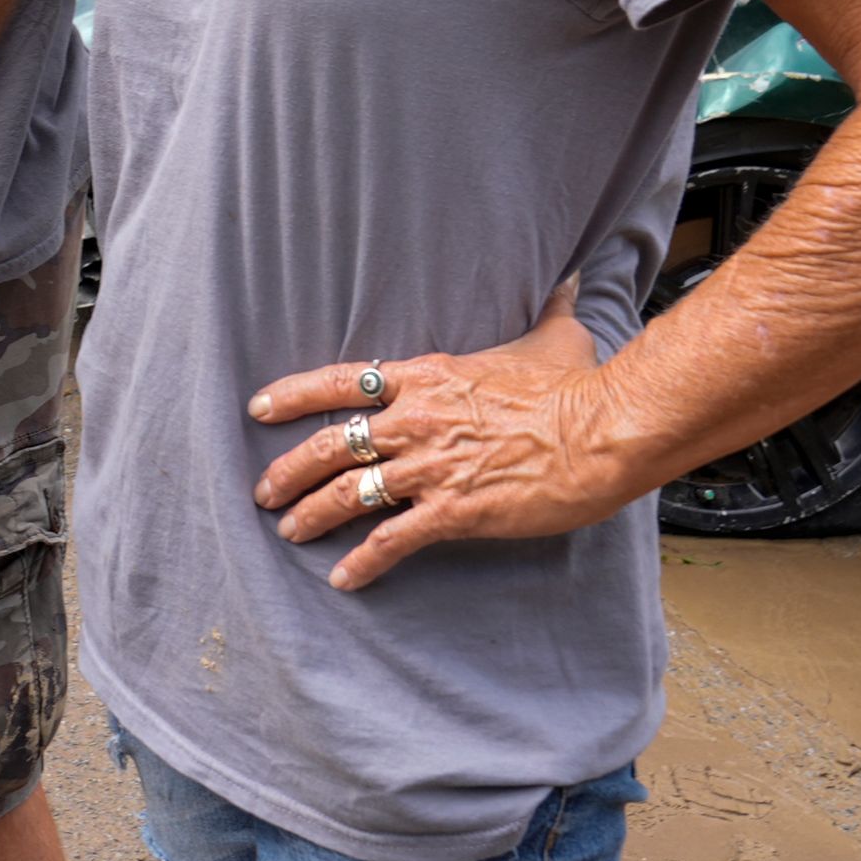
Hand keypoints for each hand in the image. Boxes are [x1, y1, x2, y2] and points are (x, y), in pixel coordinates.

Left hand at [246, 285, 619, 592]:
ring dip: (313, 516)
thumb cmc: (578, 385)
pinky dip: (363, 562)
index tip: (258, 408)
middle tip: (264, 491)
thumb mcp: (555, 337)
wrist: (602, 432)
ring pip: (350, 493)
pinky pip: (392, 540)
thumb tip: (571, 281)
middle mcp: (416, 419)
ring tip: (290, 533)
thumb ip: (551, 309)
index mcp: (428, 376)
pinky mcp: (452, 511)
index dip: (293, 394)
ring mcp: (430, 466)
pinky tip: (343, 579)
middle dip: (289, 470)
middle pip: (330, 443)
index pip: (342, 380)